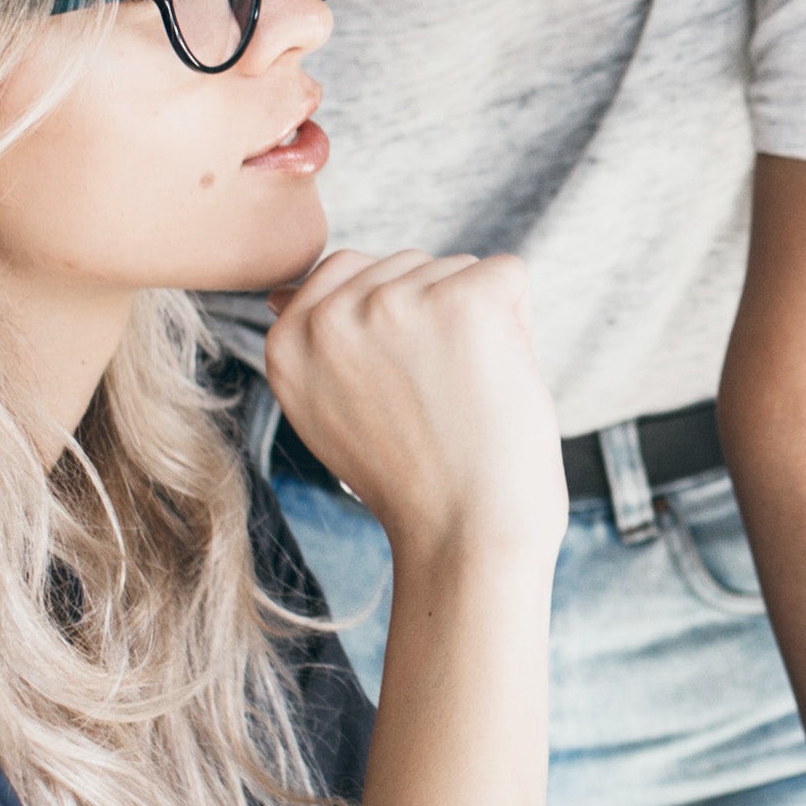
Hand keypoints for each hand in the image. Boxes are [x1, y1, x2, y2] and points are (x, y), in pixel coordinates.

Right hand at [264, 249, 565, 565]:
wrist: (468, 540)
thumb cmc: (419, 486)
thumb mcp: (333, 415)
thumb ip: (318, 349)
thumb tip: (283, 293)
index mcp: (289, 341)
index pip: (349, 271)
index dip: (401, 328)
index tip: (409, 393)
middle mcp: (331, 315)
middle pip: (409, 266)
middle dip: (440, 322)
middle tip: (443, 405)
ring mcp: (395, 303)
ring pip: (459, 269)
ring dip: (482, 327)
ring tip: (470, 400)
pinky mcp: (465, 303)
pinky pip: (509, 275)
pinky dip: (522, 325)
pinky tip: (502, 381)